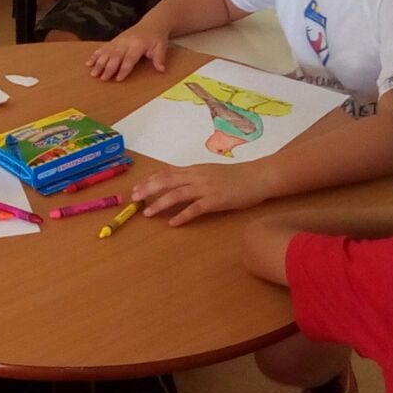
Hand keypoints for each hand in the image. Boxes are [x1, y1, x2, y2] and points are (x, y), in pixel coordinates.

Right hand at [87, 19, 170, 80]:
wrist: (152, 24)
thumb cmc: (156, 38)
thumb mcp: (162, 47)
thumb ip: (159, 58)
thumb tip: (161, 70)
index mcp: (138, 44)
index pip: (130, 58)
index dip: (124, 68)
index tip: (118, 79)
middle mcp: (126, 42)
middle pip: (115, 56)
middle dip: (108, 67)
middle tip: (102, 78)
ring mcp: (118, 40)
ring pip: (107, 52)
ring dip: (99, 62)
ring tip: (93, 73)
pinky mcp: (114, 40)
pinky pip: (103, 47)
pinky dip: (95, 55)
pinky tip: (88, 62)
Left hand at [132, 163, 273, 225]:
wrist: (259, 176)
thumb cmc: (237, 176)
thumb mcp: (211, 172)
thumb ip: (194, 177)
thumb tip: (176, 183)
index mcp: (194, 170)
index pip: (166, 173)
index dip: (149, 180)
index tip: (136, 188)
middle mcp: (197, 176)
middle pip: (166, 181)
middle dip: (147, 189)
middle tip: (133, 199)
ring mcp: (206, 188)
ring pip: (177, 194)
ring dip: (160, 203)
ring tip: (147, 213)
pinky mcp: (216, 200)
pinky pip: (196, 209)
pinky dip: (183, 216)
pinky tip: (173, 223)